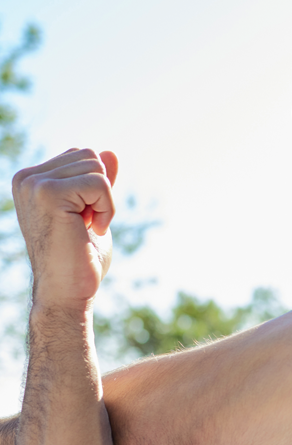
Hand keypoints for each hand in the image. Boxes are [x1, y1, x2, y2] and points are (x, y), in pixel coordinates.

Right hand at [12, 148, 117, 311]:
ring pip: (97, 167)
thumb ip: (98, 181)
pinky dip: (107, 209)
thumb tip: (111, 153)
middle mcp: (27, 178)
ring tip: (86, 227)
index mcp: (33, 179)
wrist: (68, 291)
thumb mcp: (94, 210)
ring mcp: (34, 184)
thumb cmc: (81, 256)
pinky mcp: (48, 193)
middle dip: (101, 192)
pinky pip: (100, 183)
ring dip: (104, 201)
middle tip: (86, 224)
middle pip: (91, 156)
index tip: (83, 218)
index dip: (96, 187)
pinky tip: (92, 230)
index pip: (84, 156)